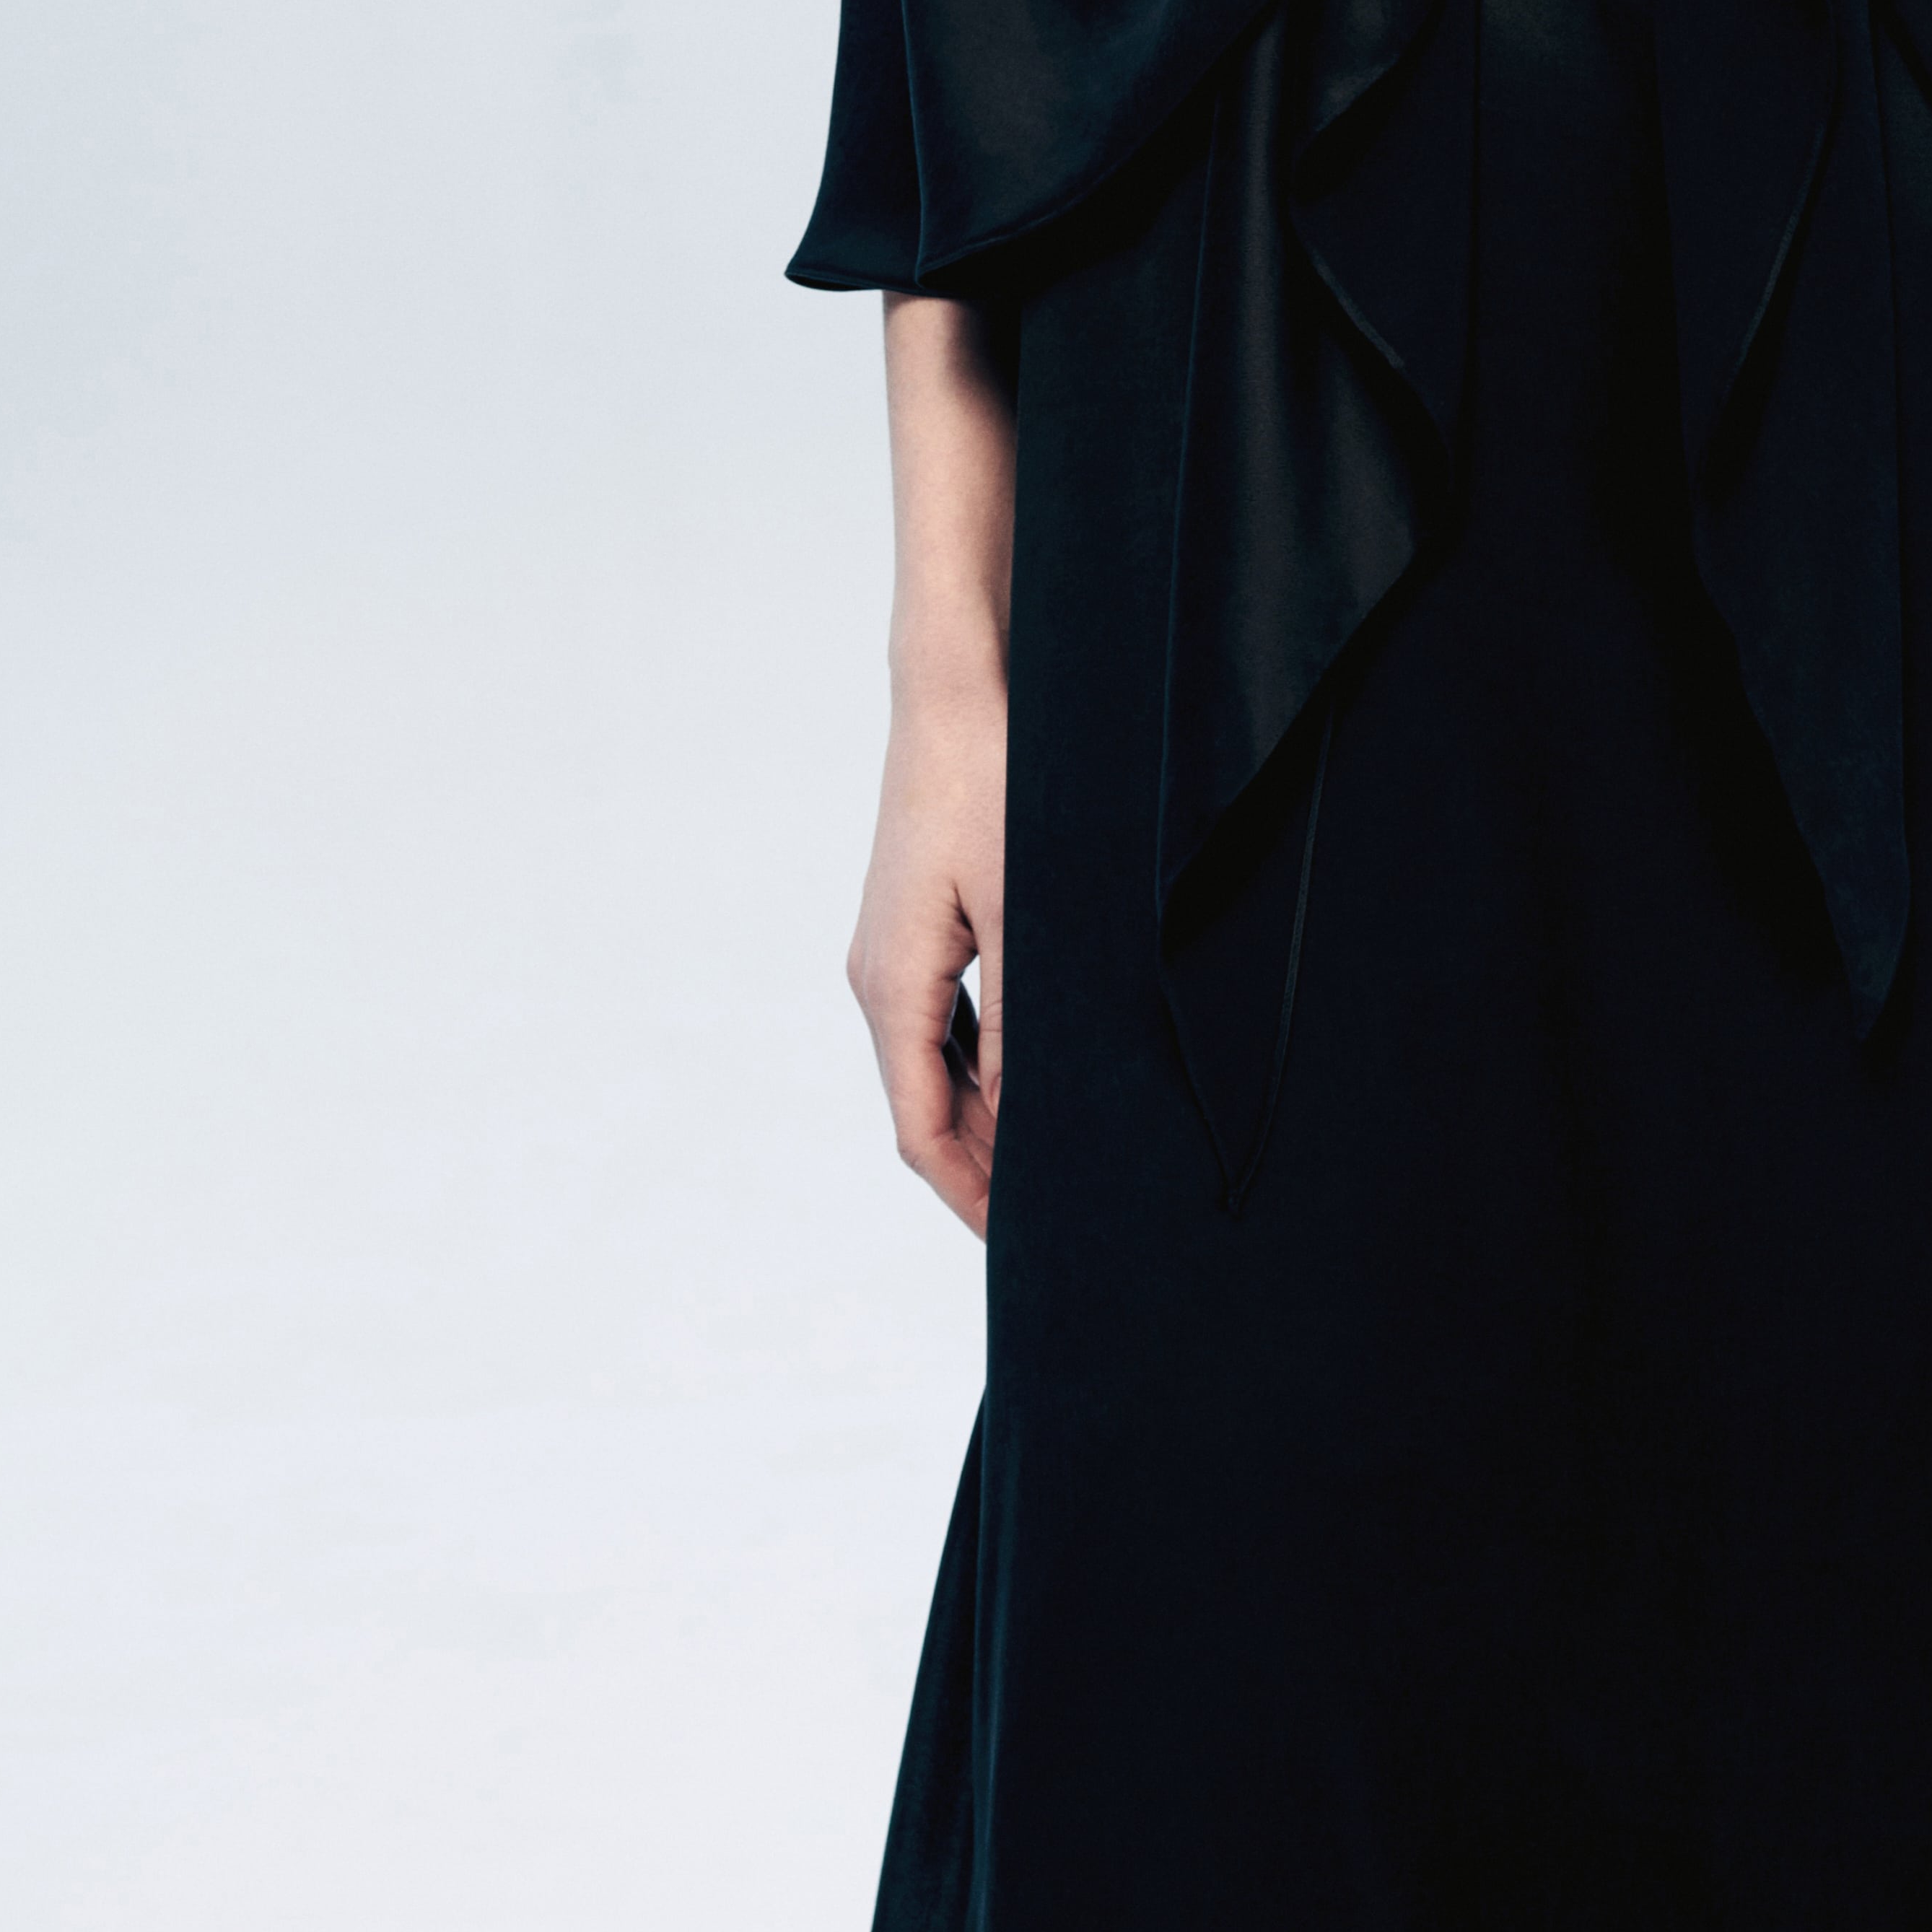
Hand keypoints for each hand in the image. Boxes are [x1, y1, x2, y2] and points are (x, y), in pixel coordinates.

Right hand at [846, 661, 1006, 1234]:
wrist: (955, 688)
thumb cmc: (992, 783)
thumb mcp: (1021, 907)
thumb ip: (1021, 1016)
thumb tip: (1026, 1112)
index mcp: (891, 985)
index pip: (921, 1129)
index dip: (969, 1194)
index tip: (1022, 1242)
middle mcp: (877, 978)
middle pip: (924, 1107)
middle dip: (981, 1167)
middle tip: (1055, 1215)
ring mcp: (890, 951)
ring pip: (932, 1065)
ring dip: (985, 1115)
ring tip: (1053, 1159)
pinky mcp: (915, 923)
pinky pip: (940, 1019)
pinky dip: (981, 1063)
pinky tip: (1030, 1075)